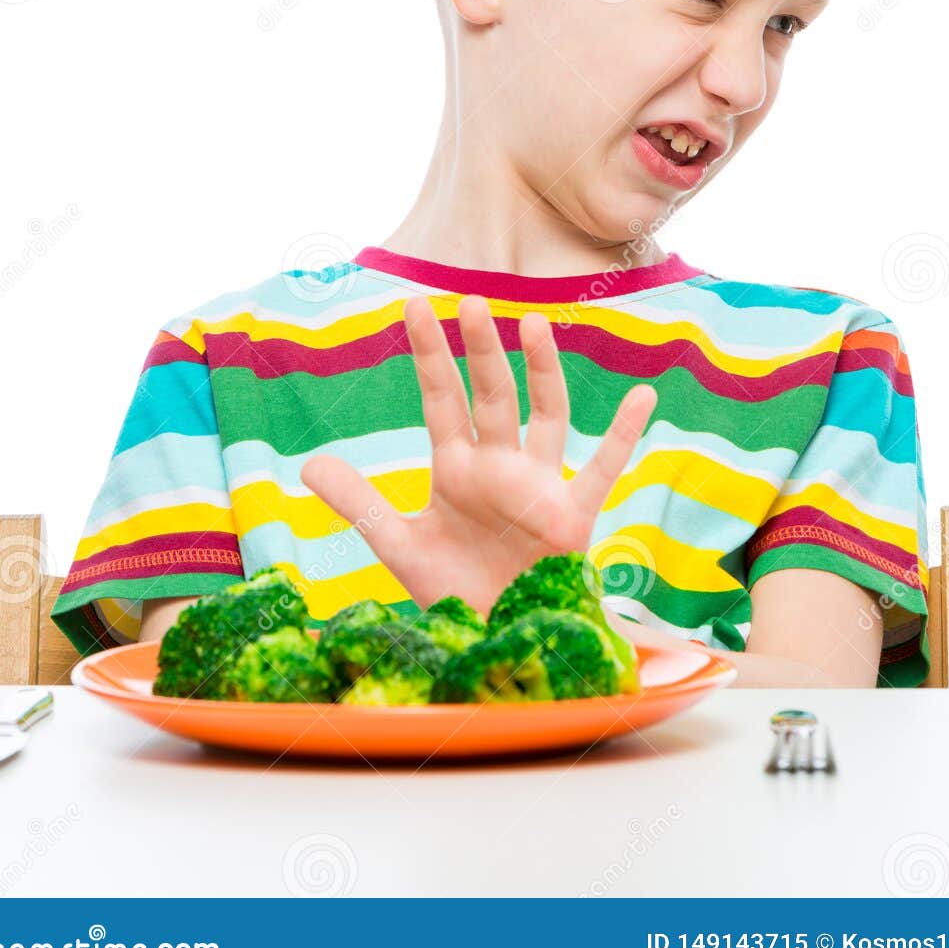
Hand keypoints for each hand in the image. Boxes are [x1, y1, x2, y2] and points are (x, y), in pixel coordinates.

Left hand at [301, 294, 656, 614]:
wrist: (494, 645)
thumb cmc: (451, 592)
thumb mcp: (397, 546)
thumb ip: (357, 502)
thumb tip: (305, 463)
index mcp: (457, 469)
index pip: (441, 399)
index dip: (429, 355)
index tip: (415, 306)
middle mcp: (499, 467)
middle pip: (491, 396)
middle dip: (480, 352)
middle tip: (469, 302)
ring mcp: (538, 487)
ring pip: (546, 416)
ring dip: (542, 372)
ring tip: (534, 324)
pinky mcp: (572, 518)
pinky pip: (602, 470)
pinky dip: (624, 435)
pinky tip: (644, 396)